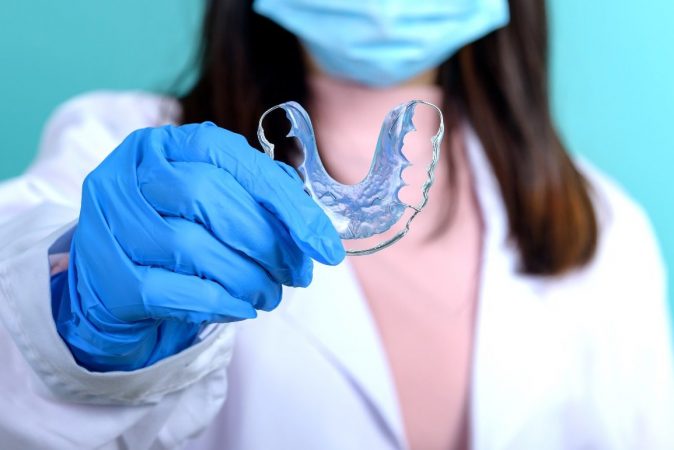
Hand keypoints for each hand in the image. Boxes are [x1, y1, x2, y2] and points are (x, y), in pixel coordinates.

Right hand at [53, 122, 344, 370]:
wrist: (115, 280)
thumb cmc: (179, 233)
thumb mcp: (219, 204)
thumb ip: (263, 203)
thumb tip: (319, 231)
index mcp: (166, 145)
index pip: (234, 160)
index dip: (287, 203)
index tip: (325, 245)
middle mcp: (130, 173)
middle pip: (207, 196)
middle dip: (266, 242)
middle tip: (295, 274)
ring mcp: (110, 221)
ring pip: (189, 245)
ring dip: (246, 277)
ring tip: (269, 294)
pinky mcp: (108, 273)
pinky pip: (170, 290)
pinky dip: (217, 302)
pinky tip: (240, 308)